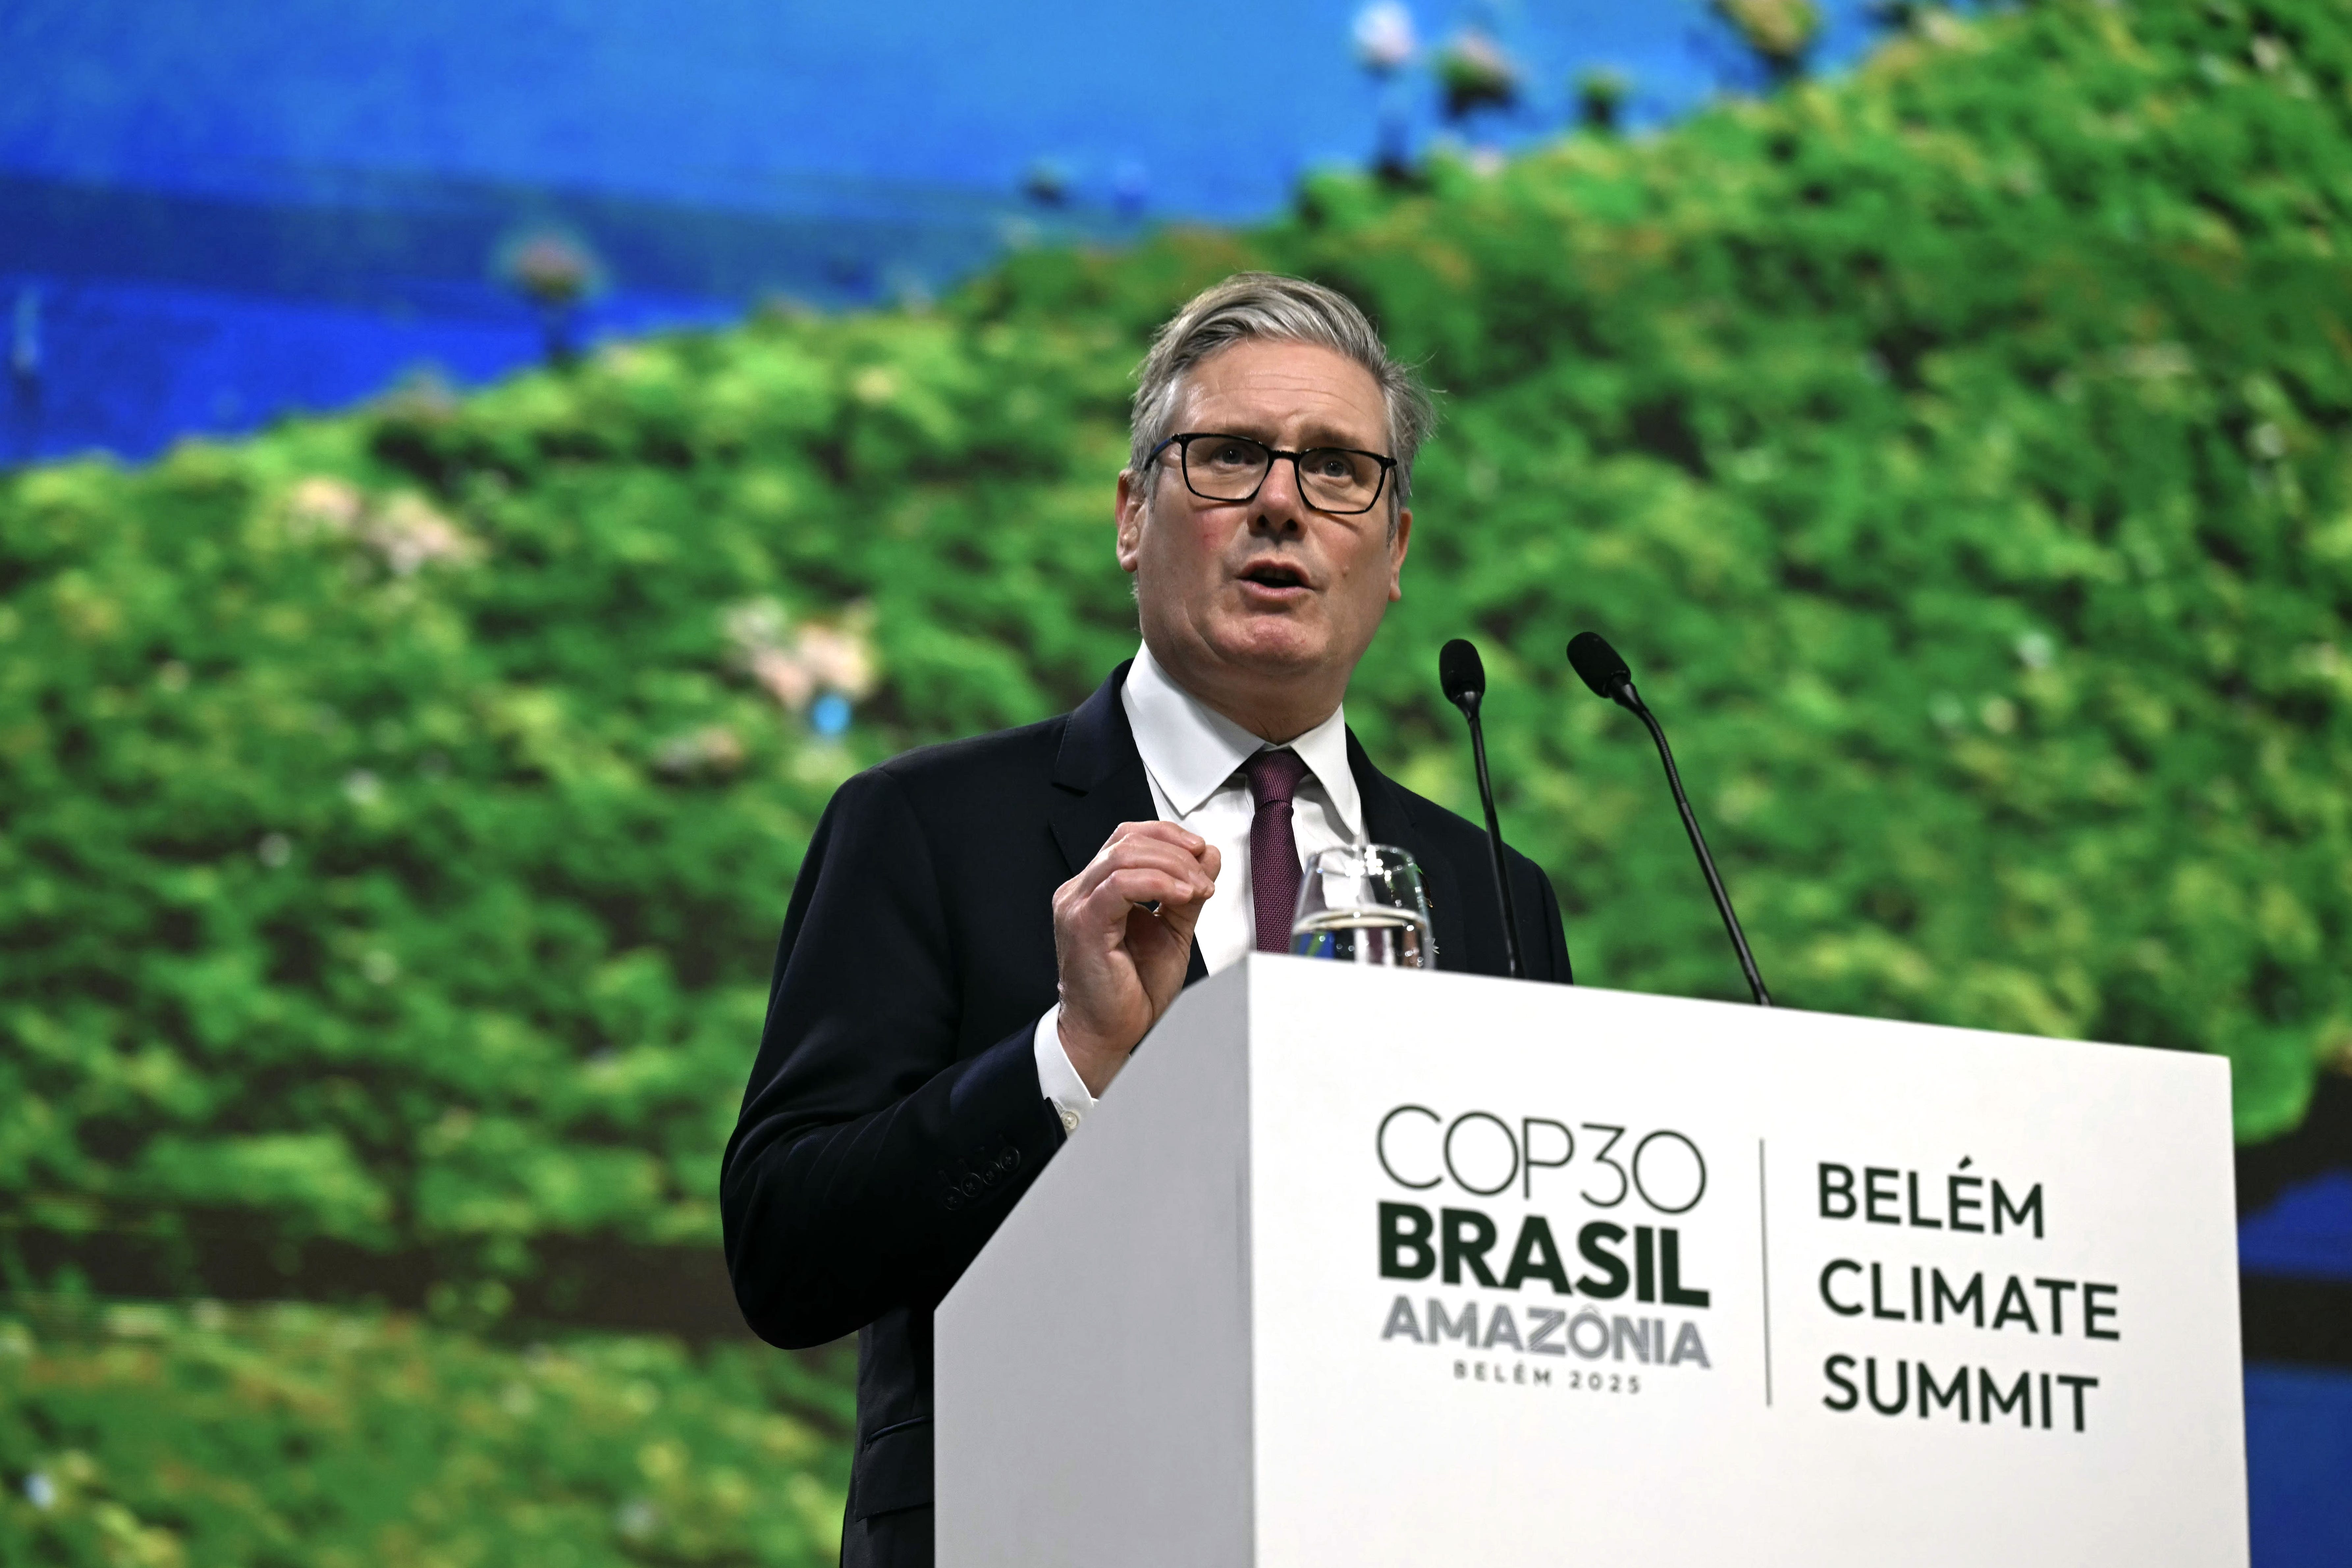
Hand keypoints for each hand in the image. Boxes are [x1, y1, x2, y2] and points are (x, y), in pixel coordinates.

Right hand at [1051, 821, 1219, 1095]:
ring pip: (1124, 855)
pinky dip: (1158, 883)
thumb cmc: (1131, 991)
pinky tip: (1182, 894)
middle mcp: (1082, 891)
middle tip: (1205, 876)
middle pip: (1128, 840)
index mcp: (1098, 889)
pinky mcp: (1082, 922)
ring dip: (1172, 866)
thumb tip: (1207, 857)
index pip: (1129, 837)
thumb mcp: (1172, 932)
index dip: (1168, 835)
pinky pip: (1119, 884)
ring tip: (1198, 888)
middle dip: (1176, 851)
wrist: (1109, 1033)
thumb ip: (1187, 894)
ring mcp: (1077, 904)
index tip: (1201, 851)